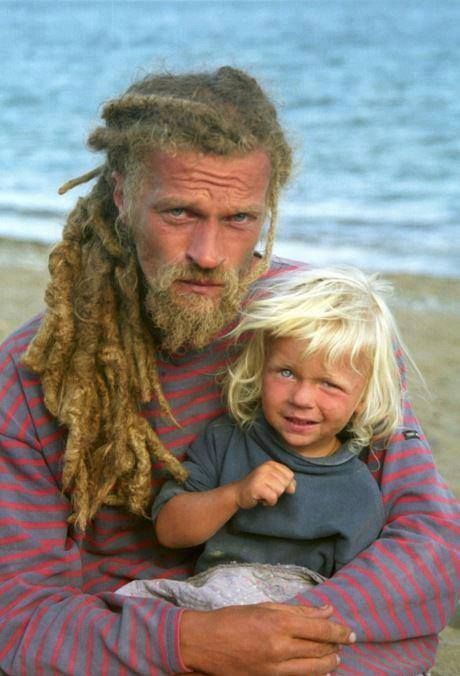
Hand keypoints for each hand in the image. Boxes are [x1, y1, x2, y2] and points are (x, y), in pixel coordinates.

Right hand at [179, 603, 354, 674]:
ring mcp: (275, 667)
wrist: (205, 643)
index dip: (339, 631)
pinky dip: (313, 674)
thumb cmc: (233, 618)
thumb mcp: (265, 607)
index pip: (320, 628)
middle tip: (344, 642)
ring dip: (329, 663)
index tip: (350, 632)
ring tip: (335, 657)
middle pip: (320, 649)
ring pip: (314, 668)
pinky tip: (319, 670)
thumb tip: (326, 610)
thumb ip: (298, 610)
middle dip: (336, 646)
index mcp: (279, 622)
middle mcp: (280, 646)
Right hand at [235, 461, 295, 508]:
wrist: (238, 493)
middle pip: (286, 483)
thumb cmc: (258, 488)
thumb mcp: (273, 481)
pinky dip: (269, 502)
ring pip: (280, 490)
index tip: (273, 485)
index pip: (290, 475)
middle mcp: (266, 468)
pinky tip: (261, 499)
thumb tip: (292, 489)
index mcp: (271, 464)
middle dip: (278, 491)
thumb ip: (286, 482)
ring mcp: (260, 476)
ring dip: (273, 497)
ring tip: (263, 494)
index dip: (285, 484)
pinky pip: (273, 498)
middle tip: (266, 490)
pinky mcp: (257, 487)